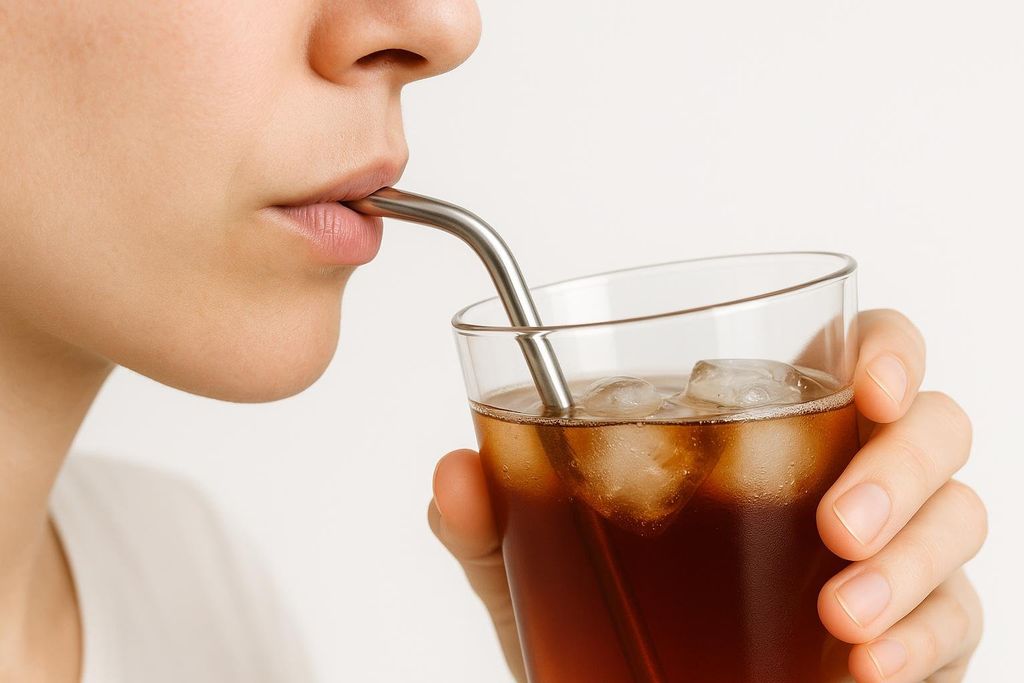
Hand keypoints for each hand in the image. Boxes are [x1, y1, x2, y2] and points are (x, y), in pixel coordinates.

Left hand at [428, 309, 985, 682]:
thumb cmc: (604, 616)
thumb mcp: (537, 567)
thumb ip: (496, 520)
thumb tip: (456, 472)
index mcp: (766, 431)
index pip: (857, 353)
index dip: (889, 350)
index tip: (871, 382)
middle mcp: (842, 479)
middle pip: (932, 429)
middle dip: (902, 469)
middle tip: (837, 524)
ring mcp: (889, 557)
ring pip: (959, 520)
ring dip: (911, 562)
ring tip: (839, 611)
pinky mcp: (915, 635)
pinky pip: (956, 622)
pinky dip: (922, 641)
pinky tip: (867, 665)